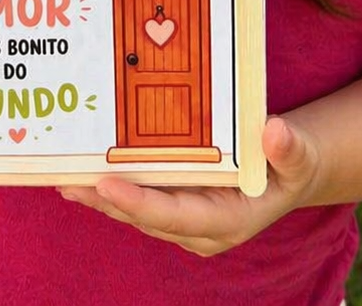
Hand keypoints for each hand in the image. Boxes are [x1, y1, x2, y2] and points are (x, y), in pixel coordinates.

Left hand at [59, 116, 320, 256]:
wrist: (289, 170)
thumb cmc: (293, 162)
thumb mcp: (300, 155)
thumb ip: (290, 149)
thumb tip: (274, 132)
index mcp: (228, 221)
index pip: (175, 216)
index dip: (139, 203)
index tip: (106, 184)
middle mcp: (200, 228)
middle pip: (145, 217)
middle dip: (105, 201)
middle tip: (66, 178)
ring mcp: (186, 219)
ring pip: (135, 212)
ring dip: (99, 197)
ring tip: (61, 177)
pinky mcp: (177, 204)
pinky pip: (139, 199)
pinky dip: (110, 188)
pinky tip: (82, 175)